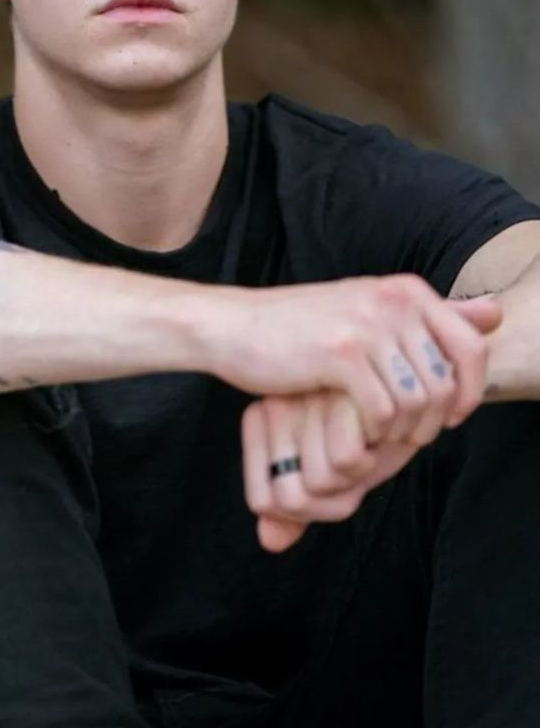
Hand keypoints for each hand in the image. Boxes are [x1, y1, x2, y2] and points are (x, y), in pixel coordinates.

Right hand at [211, 275, 499, 445]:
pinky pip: (384, 411)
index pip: (471, 347)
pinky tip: (356, 433)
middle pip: (447, 381)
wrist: (232, 327)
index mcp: (405, 290)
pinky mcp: (340, 354)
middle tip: (404, 434)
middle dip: (434, 420)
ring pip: (419, 401)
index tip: (447, 415)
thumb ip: (430, 315)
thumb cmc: (299, 328)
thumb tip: (496, 312)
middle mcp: (392, 301)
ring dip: (403, 431)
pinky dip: (375, 433)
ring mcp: (366, 326)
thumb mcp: (368, 310)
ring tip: (380, 436)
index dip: (469, 391)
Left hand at [241, 390, 420, 551]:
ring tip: (365, 448)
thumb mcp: (327, 471)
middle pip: (289, 500)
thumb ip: (294, 503)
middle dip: (334, 500)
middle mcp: (271, 406)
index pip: (264, 502)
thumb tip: (270, 542)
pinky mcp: (336, 395)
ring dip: (353, 480)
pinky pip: (346, 460)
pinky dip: (370, 459)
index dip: (308, 507)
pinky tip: (377, 436)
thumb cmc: (364, 432)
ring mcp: (301, 400)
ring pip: (318, 483)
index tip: (330, 478)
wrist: (410, 389)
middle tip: (354, 466)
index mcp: (259, 420)